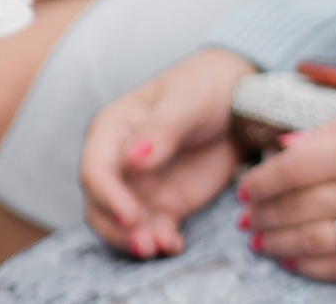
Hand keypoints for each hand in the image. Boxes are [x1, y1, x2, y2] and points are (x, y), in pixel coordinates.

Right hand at [80, 47, 255, 258]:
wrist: (240, 99)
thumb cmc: (205, 87)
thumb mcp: (187, 99)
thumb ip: (161, 128)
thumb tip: (132, 159)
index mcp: (111, 131)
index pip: (96, 170)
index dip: (107, 196)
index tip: (129, 216)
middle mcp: (118, 163)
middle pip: (102, 205)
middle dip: (119, 229)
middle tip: (145, 243)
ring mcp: (139, 187)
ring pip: (124, 224)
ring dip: (138, 240)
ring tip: (161, 247)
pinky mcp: (165, 202)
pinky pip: (155, 228)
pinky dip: (162, 239)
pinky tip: (175, 245)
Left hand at [237, 92, 335, 279]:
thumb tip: (293, 144)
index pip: (290, 169)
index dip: (260, 181)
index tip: (247, 185)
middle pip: (293, 208)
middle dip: (261, 213)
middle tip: (246, 214)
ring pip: (308, 242)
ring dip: (275, 242)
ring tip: (259, 239)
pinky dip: (309, 267)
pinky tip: (291, 261)